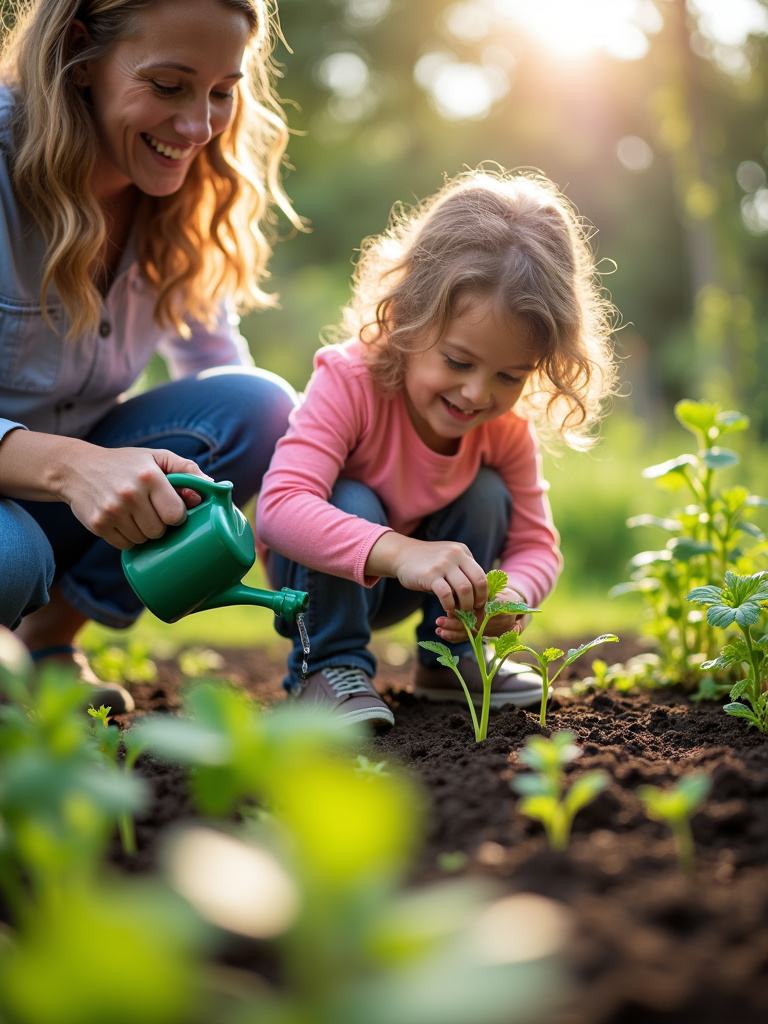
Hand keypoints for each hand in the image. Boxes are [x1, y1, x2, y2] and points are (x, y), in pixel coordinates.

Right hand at [60, 444, 211, 549]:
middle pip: (159, 531)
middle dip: (160, 524)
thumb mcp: (156, 458)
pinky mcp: (97, 525)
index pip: (176, 515)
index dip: (176, 514)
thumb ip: (187, 469)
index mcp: (148, 476)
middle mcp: (129, 494)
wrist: (76, 468)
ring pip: (143, 540)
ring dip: (144, 532)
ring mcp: (111, 511)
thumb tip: (215, 486)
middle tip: (150, 510)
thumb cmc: (126, 463)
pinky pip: (125, 545)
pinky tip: (122, 521)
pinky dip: (127, 538)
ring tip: (136, 513)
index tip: (170, 506)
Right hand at [366, 534, 487, 613]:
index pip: (481, 575)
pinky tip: (447, 610)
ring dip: (465, 606)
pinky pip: (446, 595)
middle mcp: (455, 555)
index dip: (483, 594)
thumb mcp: (448, 559)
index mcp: (462, 552)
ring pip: (464, 589)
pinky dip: (449, 606)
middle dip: (477, 601)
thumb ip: (462, 571)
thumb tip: (478, 595)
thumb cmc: (427, 562)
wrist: (402, 554)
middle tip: (471, 611)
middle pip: (477, 582)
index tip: (479, 605)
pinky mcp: (430, 575)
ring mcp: (443, 564)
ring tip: (459, 612)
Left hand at [435, 586, 530, 643]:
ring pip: (470, 635)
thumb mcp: (497, 588)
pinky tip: (442, 633)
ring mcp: (490, 631)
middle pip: (474, 627)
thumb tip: (465, 590)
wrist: (514, 608)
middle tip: (440, 621)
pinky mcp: (483, 635)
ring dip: (452, 633)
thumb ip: (483, 591)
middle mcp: (497, 623)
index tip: (452, 610)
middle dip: (456, 625)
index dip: (466, 614)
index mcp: (501, 609)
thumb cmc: (503, 594)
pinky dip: (454, 637)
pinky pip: (468, 638)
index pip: (482, 614)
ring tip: (439, 629)